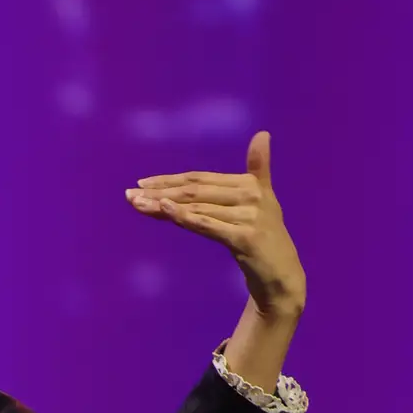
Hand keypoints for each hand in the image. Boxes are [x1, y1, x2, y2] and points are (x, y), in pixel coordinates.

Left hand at [126, 131, 305, 317]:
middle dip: (159, 191)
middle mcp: (252, 195)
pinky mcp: (246, 237)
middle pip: (195, 190)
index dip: (169, 179)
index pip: (201, 178)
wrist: (282, 277)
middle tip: (130, 194)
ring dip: (163, 205)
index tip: (141, 183)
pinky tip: (164, 210)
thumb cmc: (261, 240)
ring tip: (137, 204)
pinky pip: (207, 225)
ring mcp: (250, 216)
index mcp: (251, 183)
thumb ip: (236, 182)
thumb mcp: (247, 208)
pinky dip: (185, 216)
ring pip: (197, 207)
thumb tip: (260, 134)